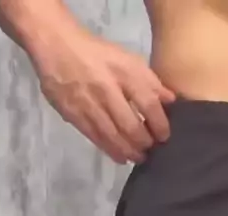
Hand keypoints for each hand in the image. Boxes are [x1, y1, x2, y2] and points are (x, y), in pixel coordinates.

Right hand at [31, 23, 175, 163]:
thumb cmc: (96, 53)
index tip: (164, 136)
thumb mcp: (126, 58)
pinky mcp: (74, 115)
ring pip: (114, 137)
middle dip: (145, 143)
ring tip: (138, 157)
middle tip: (151, 150)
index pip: (149, 104)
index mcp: (124, 72)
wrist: (56, 46)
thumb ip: (149, 80)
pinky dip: (111, 151)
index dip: (160, 125)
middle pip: (132, 126)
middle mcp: (107, 89)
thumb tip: (171, 100)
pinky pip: (96, 138)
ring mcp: (89, 104)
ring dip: (129, 151)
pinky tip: (121, 157)